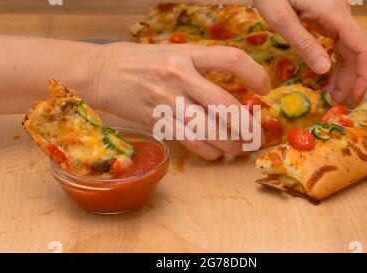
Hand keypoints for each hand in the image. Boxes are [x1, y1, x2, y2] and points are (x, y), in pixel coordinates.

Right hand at [91, 42, 270, 159]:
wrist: (101, 73)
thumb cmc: (140, 61)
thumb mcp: (173, 52)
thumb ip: (201, 66)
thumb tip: (233, 87)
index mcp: (187, 53)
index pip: (231, 59)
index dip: (255, 74)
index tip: (265, 88)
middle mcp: (179, 76)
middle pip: (225, 105)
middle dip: (247, 125)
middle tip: (256, 134)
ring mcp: (167, 101)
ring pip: (209, 129)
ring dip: (230, 144)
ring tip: (240, 149)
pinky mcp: (156, 121)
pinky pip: (189, 141)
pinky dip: (207, 151)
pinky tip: (215, 153)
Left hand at [254, 0, 366, 102]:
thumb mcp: (281, 18)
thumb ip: (303, 42)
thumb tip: (324, 70)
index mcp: (334, 13)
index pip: (362, 47)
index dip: (363, 74)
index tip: (356, 97)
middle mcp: (340, 14)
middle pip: (356, 50)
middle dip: (350, 78)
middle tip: (335, 102)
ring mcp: (334, 15)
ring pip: (347, 47)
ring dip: (343, 72)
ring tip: (331, 94)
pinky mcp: (326, 17)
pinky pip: (336, 42)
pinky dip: (333, 61)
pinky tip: (326, 76)